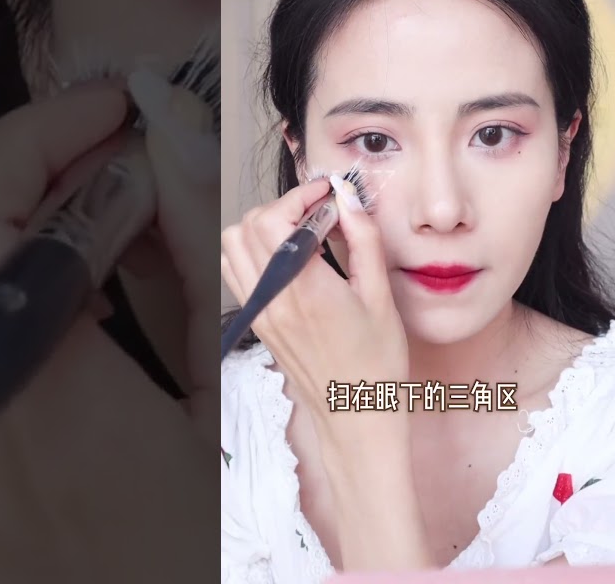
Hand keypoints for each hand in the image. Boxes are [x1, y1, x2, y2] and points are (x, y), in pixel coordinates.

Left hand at [219, 179, 407, 438]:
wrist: (356, 419)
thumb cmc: (376, 365)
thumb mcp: (381, 297)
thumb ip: (364, 240)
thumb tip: (348, 197)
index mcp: (305, 289)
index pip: (275, 219)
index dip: (299, 195)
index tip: (327, 194)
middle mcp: (272, 299)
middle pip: (247, 227)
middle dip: (281, 207)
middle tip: (317, 211)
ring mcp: (260, 313)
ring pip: (233, 248)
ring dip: (262, 229)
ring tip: (302, 235)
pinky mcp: (259, 325)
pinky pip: (238, 274)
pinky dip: (255, 254)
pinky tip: (292, 262)